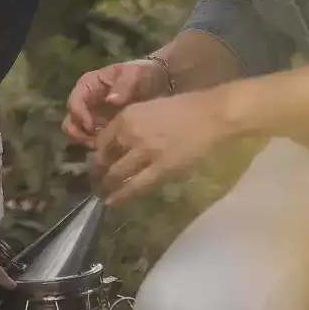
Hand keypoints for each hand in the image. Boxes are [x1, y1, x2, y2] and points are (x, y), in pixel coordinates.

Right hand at [62, 58, 171, 146]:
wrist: (159, 83)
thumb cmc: (143, 74)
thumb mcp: (135, 74)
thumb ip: (124, 85)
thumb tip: (110, 100)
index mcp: (89, 85)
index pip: (74, 101)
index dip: (79, 115)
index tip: (91, 127)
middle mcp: (86, 102)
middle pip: (71, 121)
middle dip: (80, 134)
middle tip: (97, 142)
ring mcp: (94, 117)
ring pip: (79, 134)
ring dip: (89, 142)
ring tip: (107, 147)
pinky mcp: (103, 129)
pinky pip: (94, 141)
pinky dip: (100, 147)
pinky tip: (114, 149)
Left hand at [92, 91, 229, 207]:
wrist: (212, 114)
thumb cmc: (185, 107)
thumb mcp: (150, 107)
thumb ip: (133, 123)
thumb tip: (120, 141)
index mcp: (127, 116)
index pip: (101, 140)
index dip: (97, 154)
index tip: (98, 161)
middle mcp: (130, 134)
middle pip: (104, 158)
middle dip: (98, 172)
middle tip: (96, 181)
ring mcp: (145, 153)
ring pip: (116, 174)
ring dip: (107, 186)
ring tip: (103, 194)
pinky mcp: (161, 169)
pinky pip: (135, 186)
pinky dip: (121, 196)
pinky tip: (113, 202)